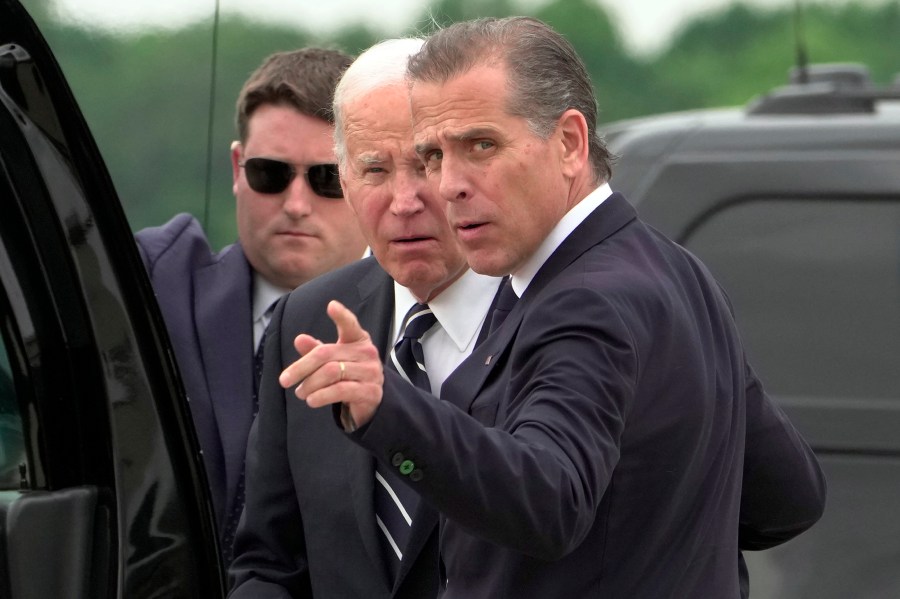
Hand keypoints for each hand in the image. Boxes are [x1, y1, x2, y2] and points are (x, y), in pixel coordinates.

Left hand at [279, 300, 383, 427]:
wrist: (371, 401)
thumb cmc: (348, 375)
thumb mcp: (332, 361)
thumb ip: (316, 350)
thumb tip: (299, 339)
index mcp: (358, 340)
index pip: (350, 325)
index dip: (341, 316)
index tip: (331, 306)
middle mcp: (367, 353)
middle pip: (326, 354)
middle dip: (301, 368)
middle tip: (284, 380)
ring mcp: (371, 372)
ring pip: (332, 372)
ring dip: (310, 384)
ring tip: (300, 393)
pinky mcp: (370, 391)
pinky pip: (341, 390)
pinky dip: (322, 396)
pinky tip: (311, 400)